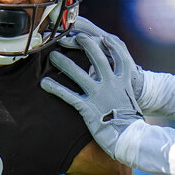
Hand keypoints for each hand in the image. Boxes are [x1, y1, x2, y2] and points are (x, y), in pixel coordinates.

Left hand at [41, 32, 143, 154]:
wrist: (130, 138)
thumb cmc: (130, 121)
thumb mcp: (130, 99)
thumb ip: (122, 88)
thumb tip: (115, 82)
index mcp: (123, 81)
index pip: (119, 56)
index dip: (111, 46)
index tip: (102, 38)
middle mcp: (111, 84)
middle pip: (97, 57)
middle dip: (85, 44)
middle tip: (74, 36)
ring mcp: (99, 95)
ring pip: (78, 73)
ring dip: (63, 63)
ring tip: (52, 55)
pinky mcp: (88, 108)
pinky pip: (68, 95)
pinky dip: (55, 88)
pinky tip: (44, 83)